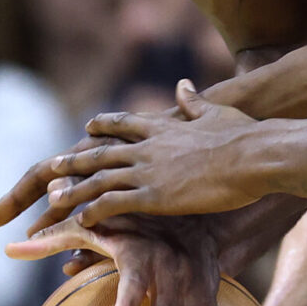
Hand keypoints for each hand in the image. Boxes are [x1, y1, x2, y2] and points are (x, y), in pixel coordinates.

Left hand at [7, 211, 228, 305]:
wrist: (189, 203)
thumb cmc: (127, 218)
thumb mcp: (91, 221)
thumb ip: (52, 237)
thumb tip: (9, 248)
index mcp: (143, 251)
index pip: (135, 277)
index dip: (128, 302)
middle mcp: (173, 269)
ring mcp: (195, 286)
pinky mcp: (210, 299)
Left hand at [17, 90, 270, 229]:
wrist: (253, 155)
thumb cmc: (244, 135)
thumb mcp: (216, 111)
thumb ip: (194, 101)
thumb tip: (183, 84)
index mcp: (164, 126)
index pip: (126, 123)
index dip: (106, 124)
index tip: (89, 125)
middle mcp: (149, 146)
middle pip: (103, 152)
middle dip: (76, 160)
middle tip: (53, 165)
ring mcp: (148, 171)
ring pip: (100, 180)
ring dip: (75, 189)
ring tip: (53, 198)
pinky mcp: (153, 196)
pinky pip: (113, 204)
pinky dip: (94, 211)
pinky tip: (81, 221)